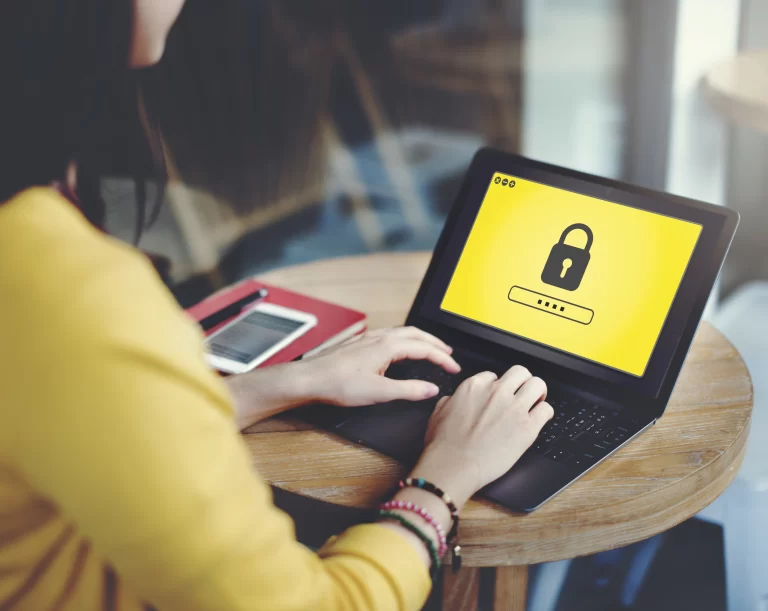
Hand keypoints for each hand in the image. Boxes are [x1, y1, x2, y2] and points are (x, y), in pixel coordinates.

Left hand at [300, 327, 460, 406]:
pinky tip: (399, 348)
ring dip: (420, 339)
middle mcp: (379, 337)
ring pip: (402, 332)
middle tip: (449, 354)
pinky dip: (405, 339)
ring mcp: (368, 338)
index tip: (454, 368)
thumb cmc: (338, 384)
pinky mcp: (360, 343)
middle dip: (435, 343)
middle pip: (416, 334)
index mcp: (388, 346)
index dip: (442, 358)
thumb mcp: (379, 392)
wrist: (310, 379)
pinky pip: (390, 334)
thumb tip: (431, 389)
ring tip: (430, 348)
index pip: (424, 348)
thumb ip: (408, 390)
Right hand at [409, 366, 553, 509]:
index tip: (499, 397)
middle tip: (522, 394)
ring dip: (538, 393)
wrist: (453, 466)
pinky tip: (539, 420)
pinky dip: (545, 413)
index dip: (498, 387)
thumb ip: (451, 399)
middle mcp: (496, 392)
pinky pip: (547, 410)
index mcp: (475, 386)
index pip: (494, 376)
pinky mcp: (528, 427)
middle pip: (521, 373)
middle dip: (522, 383)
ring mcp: (514, 408)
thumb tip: (455, 399)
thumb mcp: (439, 412)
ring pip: (538, 385)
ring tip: (535, 403)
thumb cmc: (444, 445)